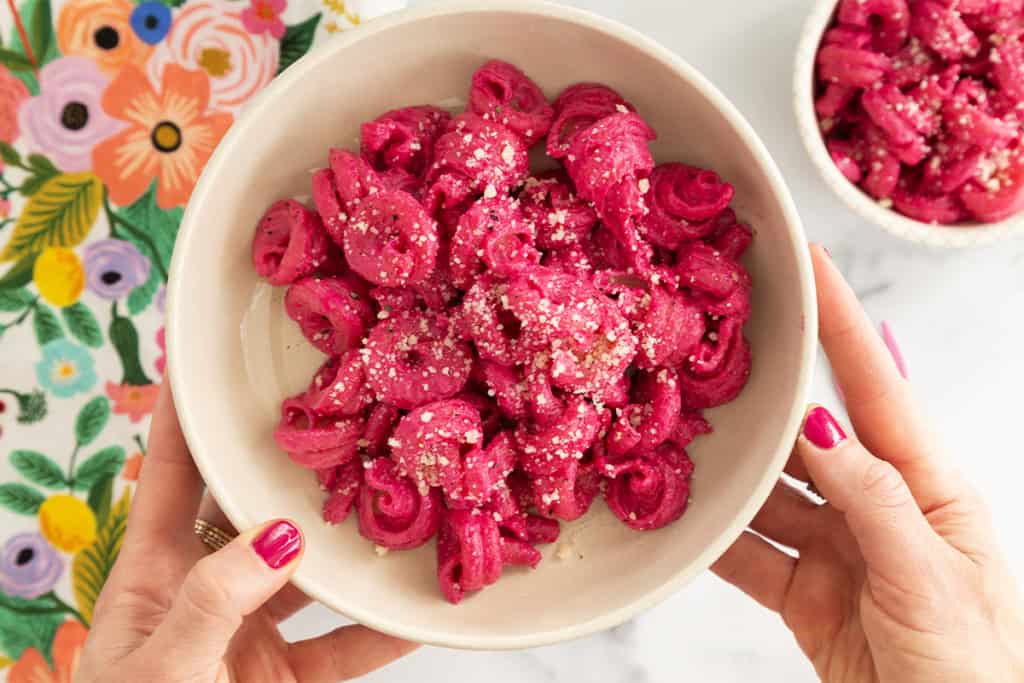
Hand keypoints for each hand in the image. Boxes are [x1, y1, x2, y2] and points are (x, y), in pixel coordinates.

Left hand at [76, 383, 415, 681]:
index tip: (208, 359)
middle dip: (291, 468)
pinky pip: (343, 645)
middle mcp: (207, 589)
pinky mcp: (286, 678)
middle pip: (253, 510)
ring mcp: (250, 633)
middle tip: (338, 417)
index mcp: (154, 573)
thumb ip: (219, 600)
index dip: (186, 416)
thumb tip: (281, 537)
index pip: (170, 474)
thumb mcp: (164, 668)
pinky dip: (380, 630)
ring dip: (349, 548)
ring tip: (397, 504)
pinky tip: (416, 609)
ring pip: (310, 574)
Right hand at [713, 245, 1023, 682]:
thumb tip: (820, 429)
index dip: (841, 321)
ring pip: (770, 492)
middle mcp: (877, 505)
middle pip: (810, 432)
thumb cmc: (973, 668)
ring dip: (731, 471)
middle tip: (716, 344)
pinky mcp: (804, 592)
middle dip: (766, 392)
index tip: (808, 263)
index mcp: (929, 487)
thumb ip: (872, 500)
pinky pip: (750, 553)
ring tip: (682, 435)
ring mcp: (837, 548)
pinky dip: (717, 538)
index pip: (877, 387)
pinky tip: (687, 518)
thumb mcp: (931, 578)